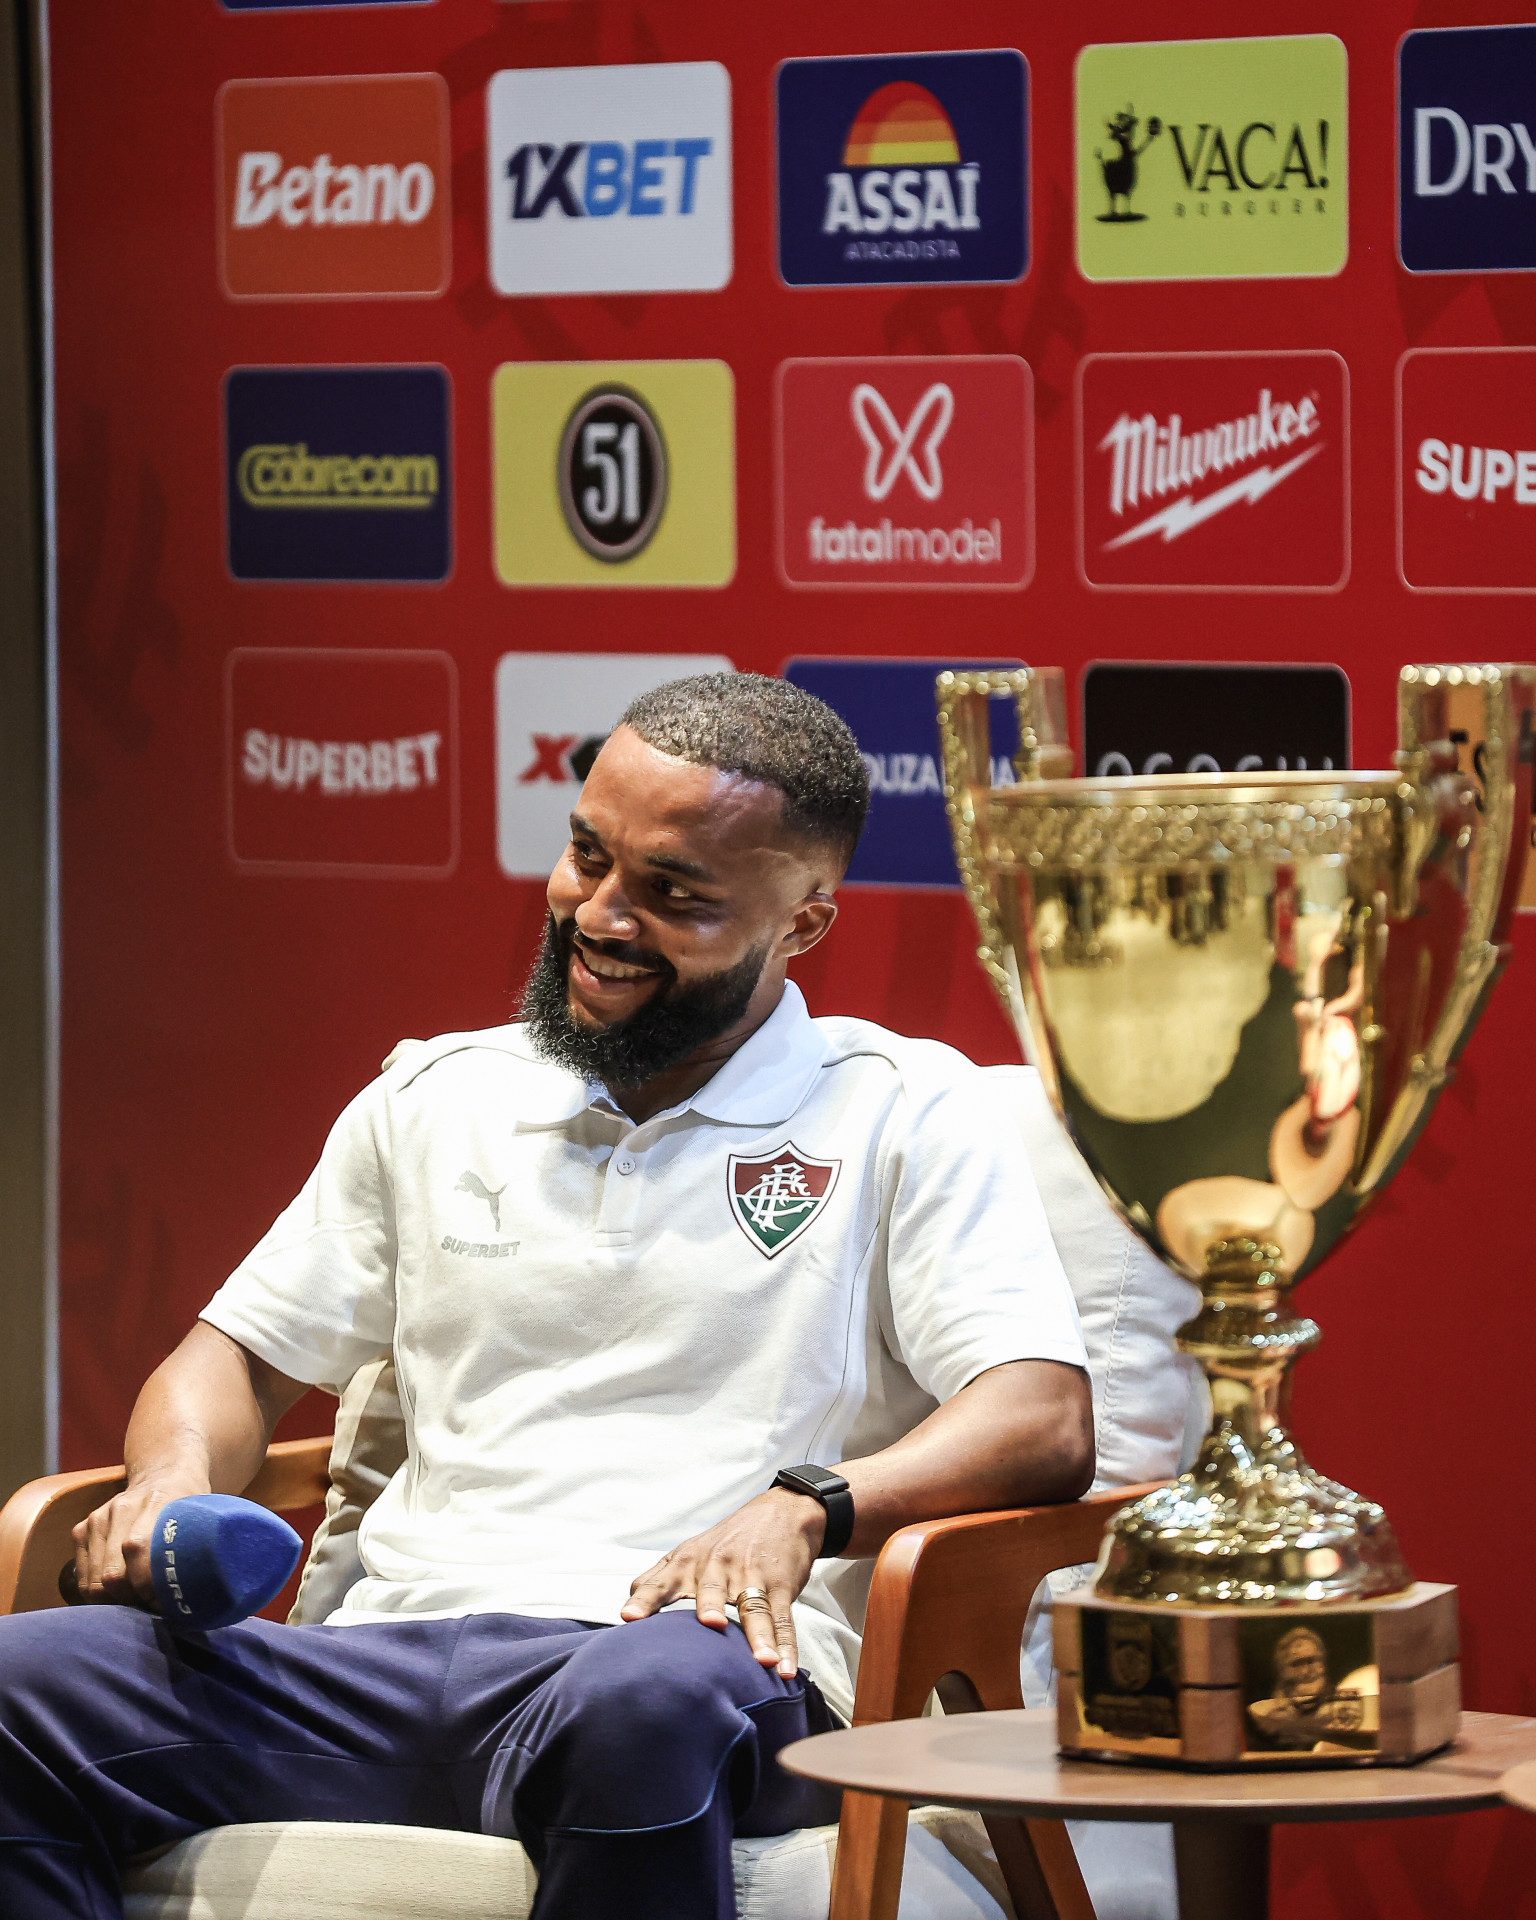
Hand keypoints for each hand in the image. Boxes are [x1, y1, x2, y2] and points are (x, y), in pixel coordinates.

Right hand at [71, 1468, 211, 1608]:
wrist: (163, 1475)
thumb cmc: (188, 1506)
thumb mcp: (203, 1520)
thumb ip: (197, 1551)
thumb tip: (193, 1597)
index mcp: (156, 1501)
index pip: (137, 1549)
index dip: (148, 1586)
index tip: (165, 1602)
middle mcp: (121, 1508)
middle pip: (112, 1575)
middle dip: (131, 1600)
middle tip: (151, 1605)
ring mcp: (98, 1518)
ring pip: (94, 1581)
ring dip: (114, 1599)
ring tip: (137, 1598)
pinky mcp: (82, 1529)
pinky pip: (83, 1576)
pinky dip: (99, 1592)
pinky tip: (121, 1589)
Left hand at [620, 1487, 825, 1676]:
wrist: (780, 1512)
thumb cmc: (726, 1541)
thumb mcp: (688, 1552)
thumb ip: (657, 1580)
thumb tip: (626, 1612)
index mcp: (688, 1562)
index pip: (661, 1582)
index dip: (645, 1600)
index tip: (629, 1618)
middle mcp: (718, 1567)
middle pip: (711, 1590)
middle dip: (709, 1606)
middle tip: (710, 1624)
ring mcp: (752, 1575)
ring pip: (754, 1608)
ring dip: (758, 1635)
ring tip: (762, 1660)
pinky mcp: (781, 1586)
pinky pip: (782, 1618)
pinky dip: (786, 1645)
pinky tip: (784, 1668)